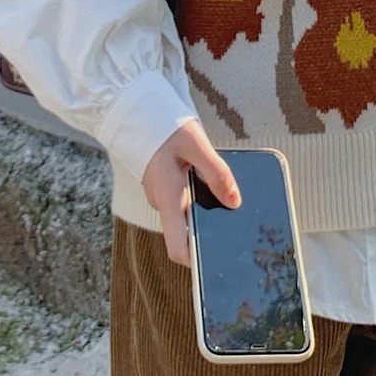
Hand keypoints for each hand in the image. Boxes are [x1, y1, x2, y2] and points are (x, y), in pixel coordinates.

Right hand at [141, 119, 240, 266]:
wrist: (138, 112)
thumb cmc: (165, 126)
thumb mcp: (195, 144)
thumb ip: (216, 172)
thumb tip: (235, 202)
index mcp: (168, 197)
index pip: (177, 246)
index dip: (196, 261)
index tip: (217, 263)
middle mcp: (164, 202)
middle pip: (187, 233)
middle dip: (209, 234)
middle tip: (238, 231)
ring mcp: (164, 196)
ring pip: (187, 215)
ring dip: (206, 212)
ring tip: (232, 204)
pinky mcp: (167, 186)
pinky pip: (185, 200)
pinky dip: (200, 198)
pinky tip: (218, 187)